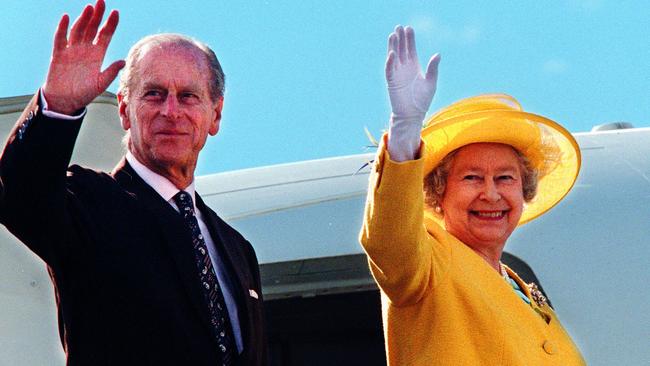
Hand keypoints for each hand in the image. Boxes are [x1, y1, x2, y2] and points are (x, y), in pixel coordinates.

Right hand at [42, 0, 124, 114]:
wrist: (66, 101)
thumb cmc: (84, 93)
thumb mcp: (101, 83)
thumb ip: (111, 72)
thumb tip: (124, 61)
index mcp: (97, 55)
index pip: (105, 35)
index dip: (110, 24)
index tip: (116, 13)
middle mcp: (85, 49)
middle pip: (92, 28)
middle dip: (97, 15)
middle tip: (102, 2)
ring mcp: (71, 50)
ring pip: (78, 30)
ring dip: (83, 19)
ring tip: (89, 8)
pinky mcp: (58, 54)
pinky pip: (60, 39)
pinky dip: (63, 28)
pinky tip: (67, 17)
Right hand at [385, 25, 439, 161]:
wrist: (412, 115)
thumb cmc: (422, 101)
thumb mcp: (431, 83)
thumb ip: (433, 68)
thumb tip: (437, 54)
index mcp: (414, 67)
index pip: (411, 49)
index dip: (410, 39)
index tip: (409, 28)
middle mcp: (404, 68)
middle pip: (401, 50)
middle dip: (400, 39)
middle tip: (399, 27)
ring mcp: (397, 75)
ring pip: (393, 57)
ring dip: (393, 46)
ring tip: (393, 34)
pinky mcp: (391, 82)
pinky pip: (389, 70)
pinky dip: (390, 62)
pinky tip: (392, 53)